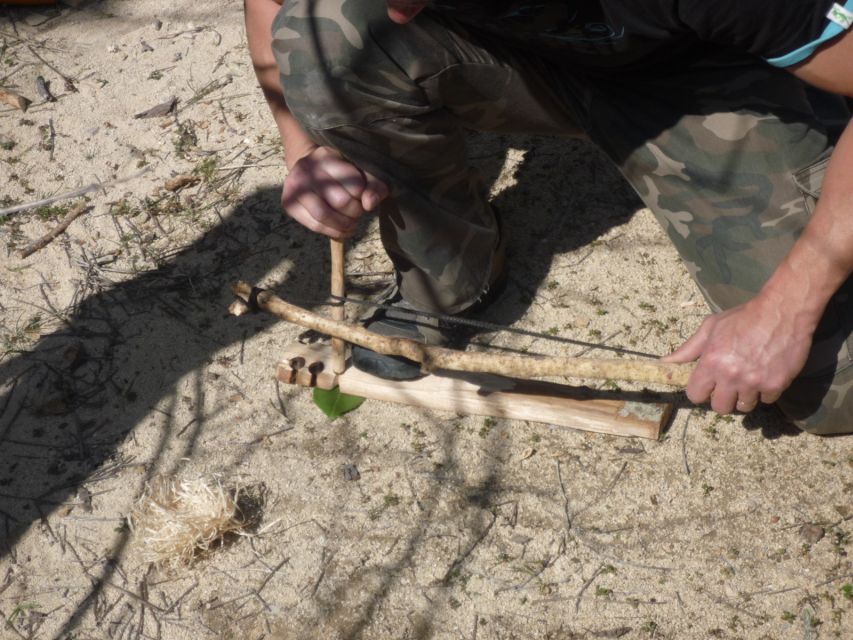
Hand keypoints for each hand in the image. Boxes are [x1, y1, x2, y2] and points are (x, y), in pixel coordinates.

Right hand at [282, 146, 388, 238]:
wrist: (312, 170)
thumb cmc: (343, 172)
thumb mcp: (362, 172)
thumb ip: (373, 185)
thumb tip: (369, 204)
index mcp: (327, 155)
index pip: (355, 184)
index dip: (363, 196)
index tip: (362, 195)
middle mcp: (306, 168)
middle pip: (340, 201)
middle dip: (355, 211)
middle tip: (358, 210)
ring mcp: (294, 186)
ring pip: (324, 216)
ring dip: (344, 225)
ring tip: (352, 223)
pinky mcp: (289, 203)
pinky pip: (315, 225)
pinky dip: (333, 232)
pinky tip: (342, 230)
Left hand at [662, 293, 813, 413]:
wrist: (782, 311)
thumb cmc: (743, 317)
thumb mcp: (711, 327)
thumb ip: (688, 349)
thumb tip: (665, 362)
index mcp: (711, 362)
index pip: (695, 395)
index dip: (700, 391)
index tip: (707, 385)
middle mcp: (731, 376)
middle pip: (720, 407)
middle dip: (722, 398)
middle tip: (728, 385)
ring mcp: (754, 382)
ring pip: (744, 407)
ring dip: (744, 396)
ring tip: (747, 379)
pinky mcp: (776, 384)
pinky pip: (766, 400)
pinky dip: (765, 391)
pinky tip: (765, 374)